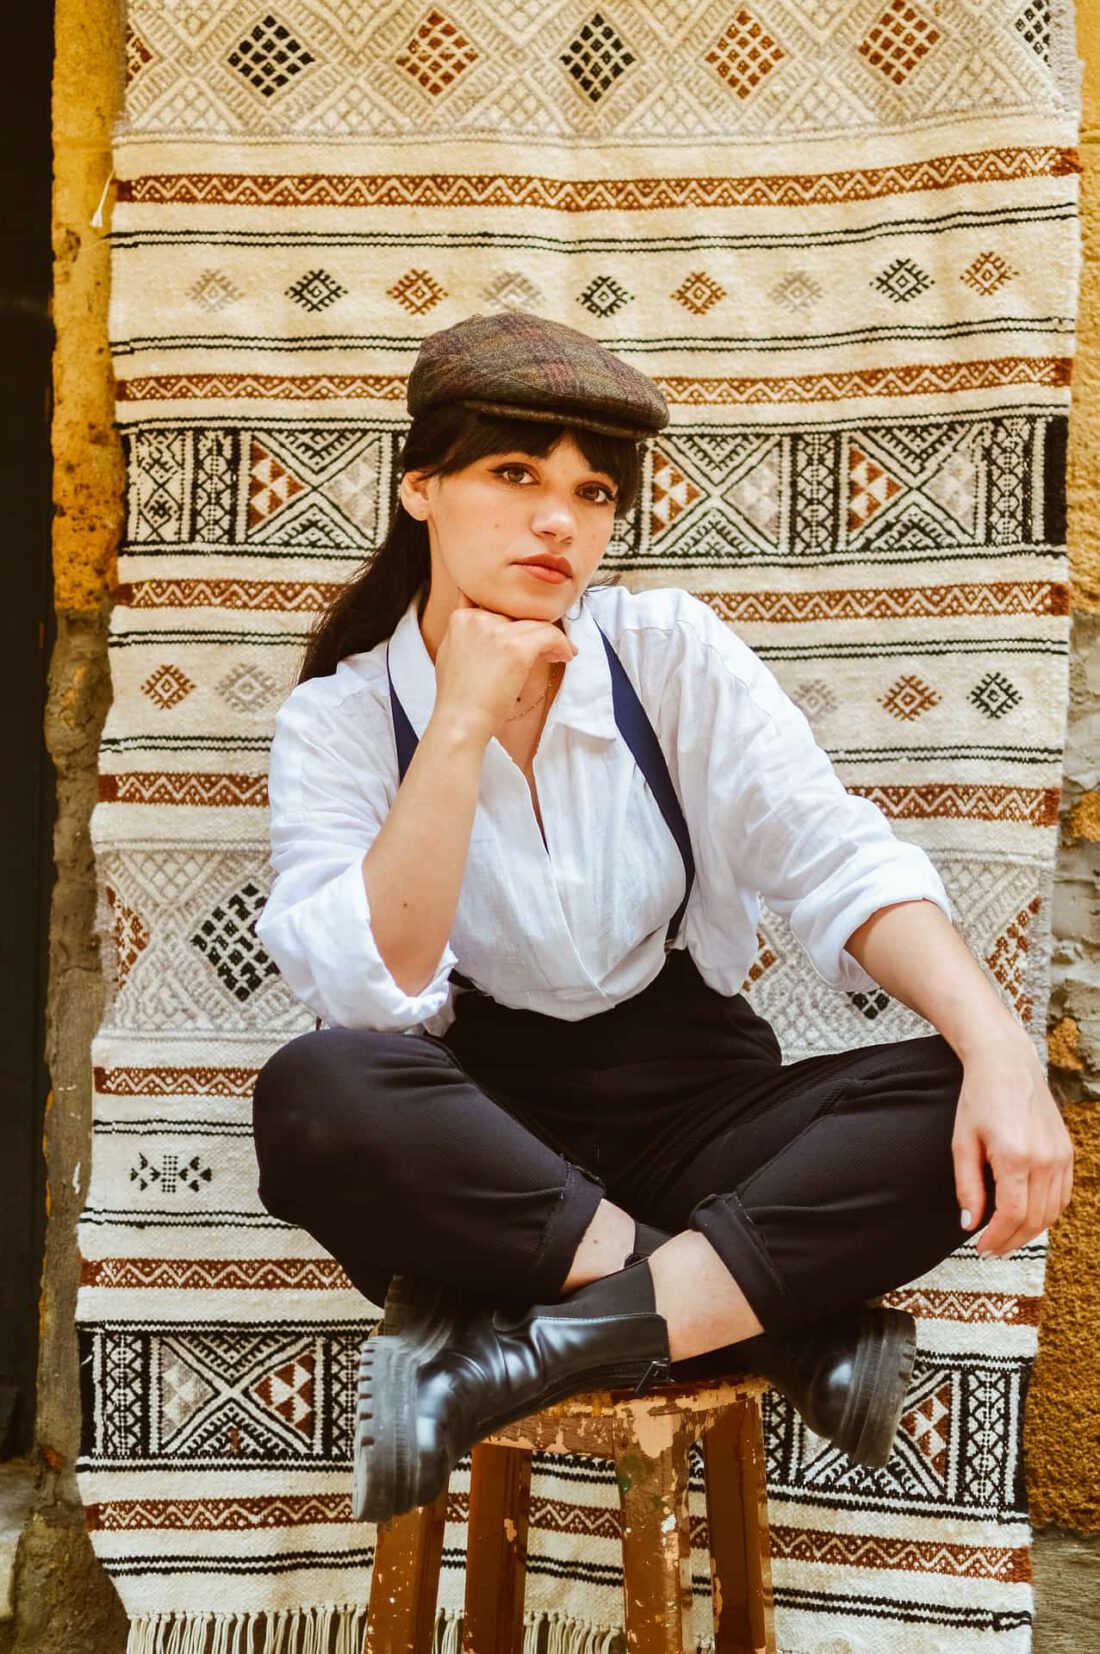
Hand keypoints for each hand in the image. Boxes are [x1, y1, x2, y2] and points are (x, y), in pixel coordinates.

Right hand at [432, 588, 576, 743]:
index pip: (496, 604)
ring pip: (537, 623)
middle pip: (518, 614)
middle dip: (533, 630)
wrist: (460, 721)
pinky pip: (550, 635)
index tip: (524, 636)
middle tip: (546, 648)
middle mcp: (479, 618)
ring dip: (551, 638)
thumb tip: (483, 621)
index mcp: (462, 617)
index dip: (514, 620)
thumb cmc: (458, 696)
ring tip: (557, 654)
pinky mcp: (517, 648)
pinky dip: (562, 644)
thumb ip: (466, 632)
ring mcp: (498, 631)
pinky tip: (565, 656)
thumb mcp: (450, 652)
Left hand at [952, 1034, 1073, 1257]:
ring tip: (1006, 1239)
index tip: (980, 1249)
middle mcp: (1045, 1159)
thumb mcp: (962, 1143)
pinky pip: (1062, 1196)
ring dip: (1029, 1232)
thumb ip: (967, 1187)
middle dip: (1011, 1241)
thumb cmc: (978, 1100)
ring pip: (1052, 1212)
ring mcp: (1061, 1156)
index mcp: (1015, 1157)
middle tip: (991, 1251)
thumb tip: (970, 1225)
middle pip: (1034, 1219)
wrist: (1007, 1064)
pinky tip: (1026, 1218)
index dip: (996, 1238)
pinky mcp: (1068, 1152)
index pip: (1011, 1214)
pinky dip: (1046, 1213)